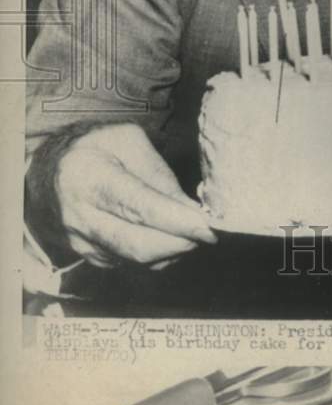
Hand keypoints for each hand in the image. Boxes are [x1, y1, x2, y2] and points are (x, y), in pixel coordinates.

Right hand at [56, 123, 216, 268]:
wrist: (49, 171)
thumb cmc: (94, 148)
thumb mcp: (127, 140)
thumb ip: (159, 174)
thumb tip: (190, 210)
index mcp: (89, 177)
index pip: (139, 208)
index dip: (178, 221)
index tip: (208, 225)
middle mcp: (81, 217)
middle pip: (139, 245)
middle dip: (181, 242)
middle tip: (209, 230)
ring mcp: (82, 243)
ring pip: (138, 261)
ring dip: (174, 250)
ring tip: (192, 229)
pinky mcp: (91, 258)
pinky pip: (133, 264)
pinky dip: (159, 254)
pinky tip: (171, 235)